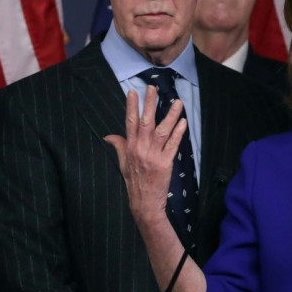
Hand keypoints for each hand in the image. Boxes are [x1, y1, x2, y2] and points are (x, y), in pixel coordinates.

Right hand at [105, 87, 187, 225]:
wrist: (144, 203)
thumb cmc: (134, 182)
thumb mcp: (122, 164)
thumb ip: (119, 146)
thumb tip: (108, 136)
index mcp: (130, 147)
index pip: (129, 122)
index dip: (131, 106)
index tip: (133, 91)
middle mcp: (140, 149)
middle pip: (145, 122)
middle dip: (149, 104)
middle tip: (153, 88)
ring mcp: (153, 156)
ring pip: (162, 131)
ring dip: (170, 115)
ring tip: (177, 102)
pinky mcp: (165, 163)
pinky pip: (173, 145)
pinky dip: (178, 133)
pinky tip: (183, 122)